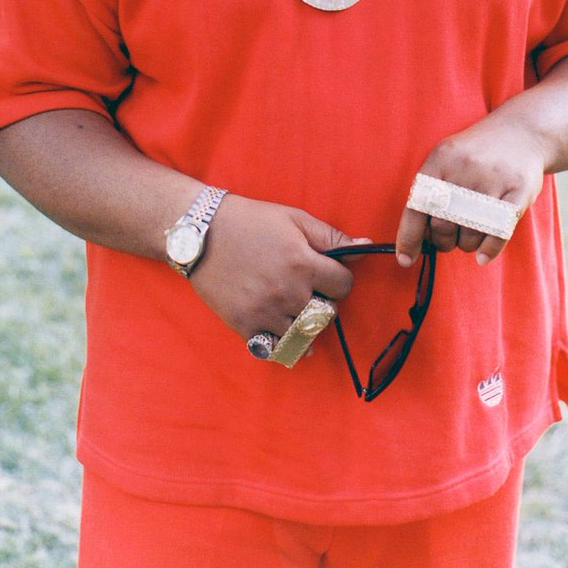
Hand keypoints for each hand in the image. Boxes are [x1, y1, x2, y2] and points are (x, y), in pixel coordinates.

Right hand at [190, 195, 359, 338]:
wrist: (201, 232)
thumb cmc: (251, 220)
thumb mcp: (294, 219)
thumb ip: (331, 237)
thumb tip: (367, 247)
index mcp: (303, 263)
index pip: (344, 286)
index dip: (339, 278)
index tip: (326, 273)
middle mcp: (287, 292)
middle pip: (327, 313)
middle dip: (324, 301)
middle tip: (308, 289)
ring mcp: (265, 313)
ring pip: (305, 334)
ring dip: (305, 322)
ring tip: (294, 307)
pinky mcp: (244, 326)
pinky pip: (276, 349)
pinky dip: (284, 343)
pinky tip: (282, 329)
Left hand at [395, 114, 546, 267]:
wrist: (522, 131)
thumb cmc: (475, 154)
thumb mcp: (446, 158)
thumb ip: (430, 192)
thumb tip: (416, 239)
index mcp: (440, 159)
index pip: (417, 206)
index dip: (409, 237)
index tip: (406, 259)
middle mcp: (465, 168)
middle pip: (443, 225)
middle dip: (442, 242)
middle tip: (447, 239)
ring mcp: (494, 179)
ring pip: (471, 234)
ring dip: (467, 244)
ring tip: (470, 231)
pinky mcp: (519, 190)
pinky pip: (499, 233)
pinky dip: (488, 250)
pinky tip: (483, 255)